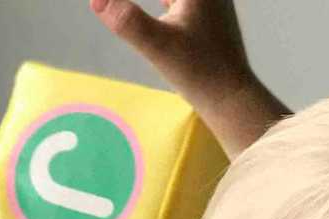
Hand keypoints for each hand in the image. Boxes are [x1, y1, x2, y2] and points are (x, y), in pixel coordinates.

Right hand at [89, 0, 253, 112]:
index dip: (126, 1)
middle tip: (108, 7)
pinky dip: (165, 3)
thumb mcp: (158, 46)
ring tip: (123, 9)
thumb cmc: (200, 73)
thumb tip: (96, 0)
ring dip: (160, 3)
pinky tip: (160, 9)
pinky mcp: (207, 16)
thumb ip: (127, 21)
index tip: (103, 3)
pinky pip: (179, 1)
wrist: (232, 98)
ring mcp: (210, 2)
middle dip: (141, 3)